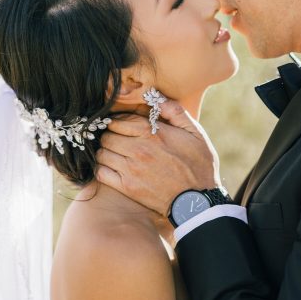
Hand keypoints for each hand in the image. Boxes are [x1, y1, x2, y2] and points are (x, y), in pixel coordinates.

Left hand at [95, 101, 221, 216]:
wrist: (197, 201)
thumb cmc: (198, 166)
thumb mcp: (196, 134)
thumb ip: (176, 113)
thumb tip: (158, 98)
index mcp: (152, 133)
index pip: (119, 120)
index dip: (118, 122)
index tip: (122, 127)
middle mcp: (138, 149)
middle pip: (107, 136)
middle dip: (111, 136)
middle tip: (117, 141)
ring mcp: (131, 169)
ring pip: (102, 153)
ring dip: (106, 152)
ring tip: (115, 155)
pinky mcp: (127, 187)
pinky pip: (101, 173)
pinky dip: (103, 169)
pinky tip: (112, 169)